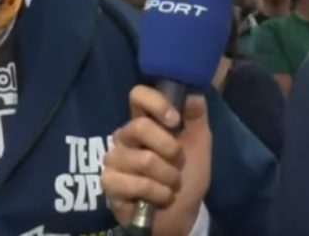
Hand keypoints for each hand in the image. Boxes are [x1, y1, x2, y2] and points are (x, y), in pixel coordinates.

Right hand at [101, 85, 211, 234]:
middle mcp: (125, 136)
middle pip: (140, 127)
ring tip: (170, 185)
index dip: (156, 103)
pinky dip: (157, 194)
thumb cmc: (188, 175)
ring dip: (168, 177)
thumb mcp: (199, 143)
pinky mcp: (109, 183)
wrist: (183, 214)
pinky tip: (159, 198)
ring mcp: (114, 159)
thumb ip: (196, 116)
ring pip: (144, 160)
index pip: (137, 95)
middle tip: (177, 163)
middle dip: (170, 149)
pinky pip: (137, 184)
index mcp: (144, 121)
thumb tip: (193, 93)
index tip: (175, 121)